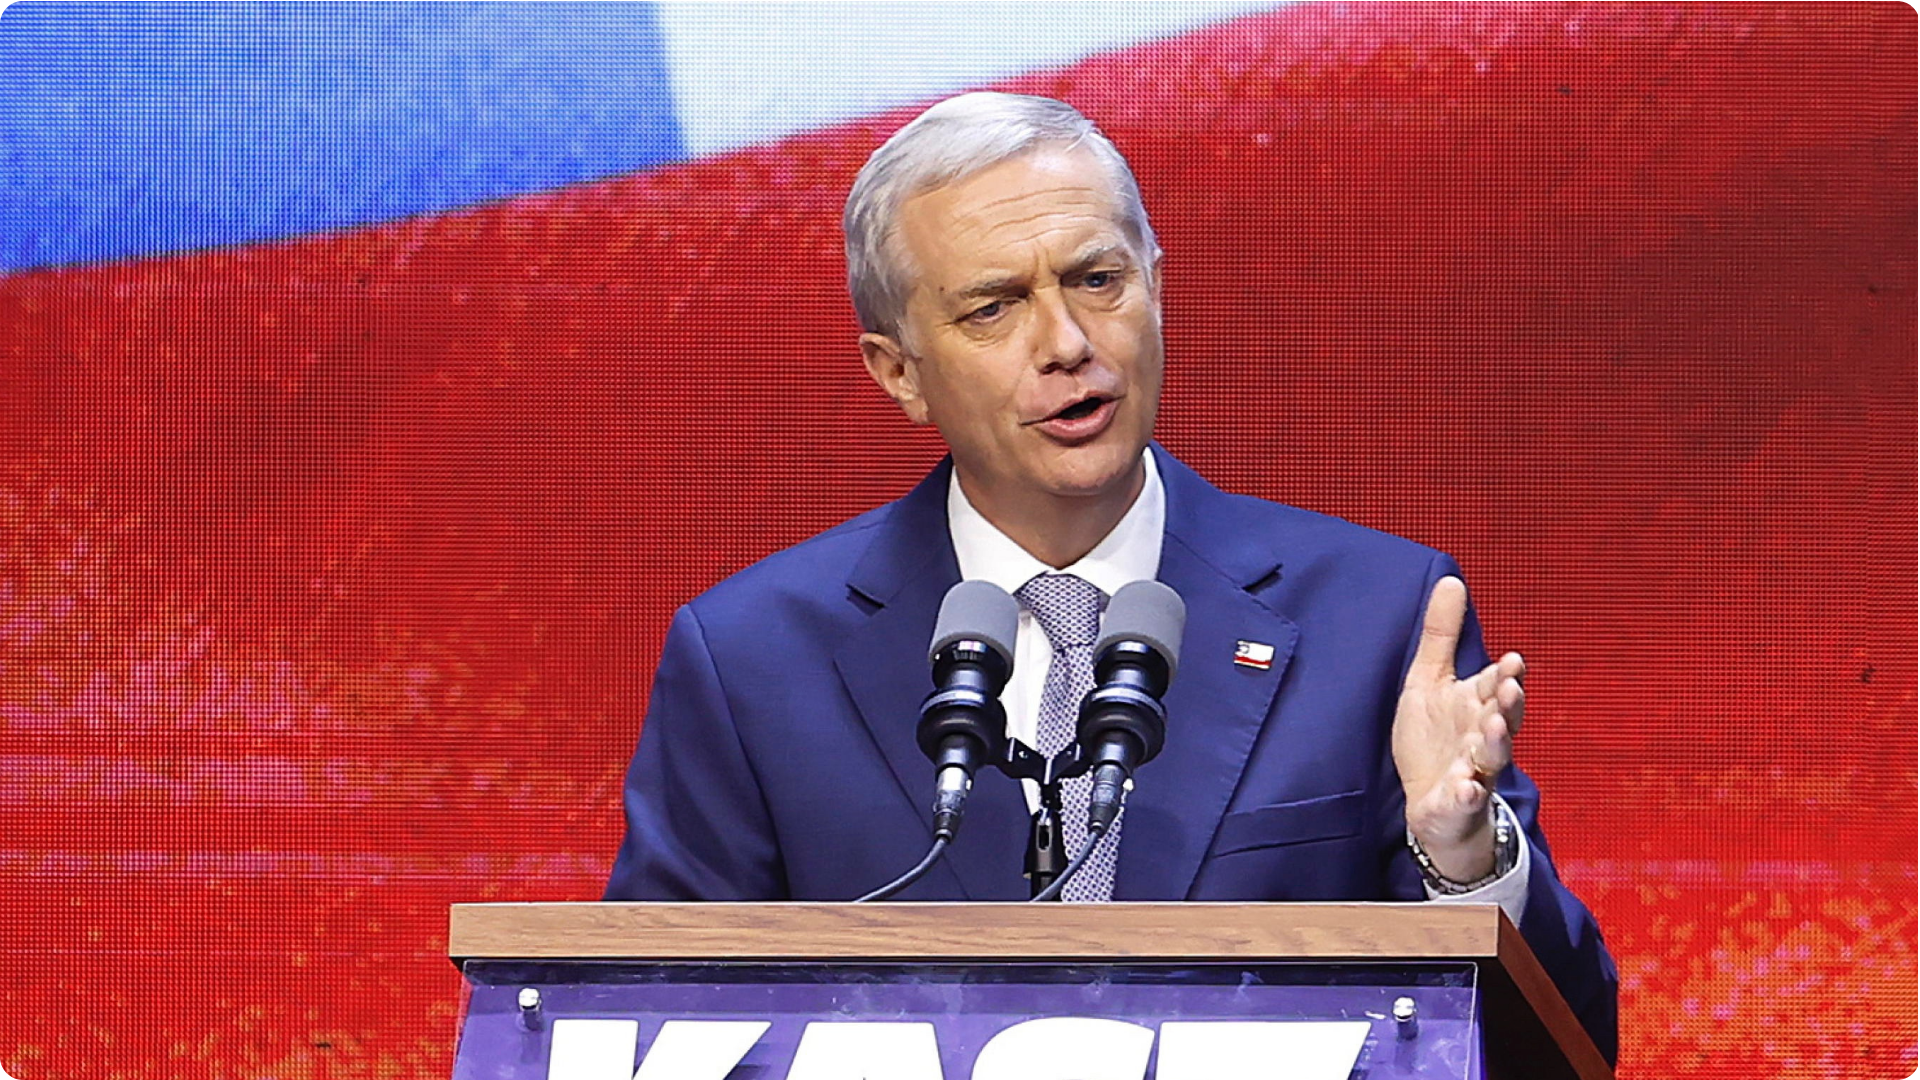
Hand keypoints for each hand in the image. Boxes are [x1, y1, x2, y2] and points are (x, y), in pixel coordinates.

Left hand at [1391, 576, 1525, 882]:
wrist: (1431, 804)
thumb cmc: (1434, 739)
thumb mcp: (1427, 682)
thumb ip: (1441, 635)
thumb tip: (1451, 580)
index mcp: (1477, 705)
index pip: (1496, 686)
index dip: (1504, 675)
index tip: (1511, 660)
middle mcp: (1483, 736)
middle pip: (1505, 718)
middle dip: (1509, 704)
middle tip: (1509, 687)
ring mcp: (1475, 770)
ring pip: (1493, 756)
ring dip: (1497, 742)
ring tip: (1495, 727)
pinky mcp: (1459, 802)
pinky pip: (1467, 799)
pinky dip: (1469, 793)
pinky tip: (1466, 786)